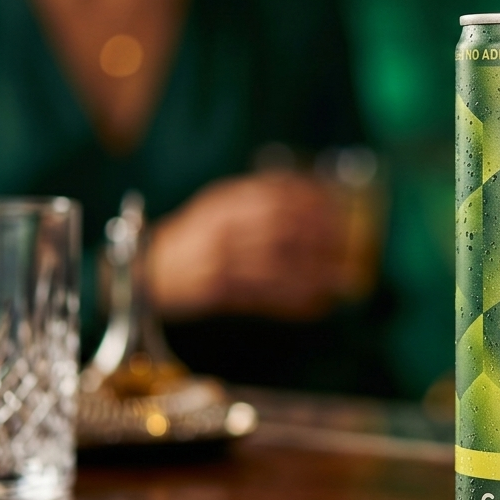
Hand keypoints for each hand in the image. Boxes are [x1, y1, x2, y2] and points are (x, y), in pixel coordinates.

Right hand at [146, 171, 373, 320]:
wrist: (149, 272)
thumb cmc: (197, 239)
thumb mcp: (221, 208)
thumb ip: (259, 201)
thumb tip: (318, 198)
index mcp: (225, 201)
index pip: (276, 193)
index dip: (312, 201)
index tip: (340, 210)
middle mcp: (220, 227)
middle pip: (280, 227)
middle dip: (320, 237)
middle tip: (349, 247)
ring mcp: (217, 260)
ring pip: (276, 265)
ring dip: (315, 274)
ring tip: (343, 280)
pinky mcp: (216, 291)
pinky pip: (262, 297)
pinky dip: (293, 302)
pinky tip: (317, 305)